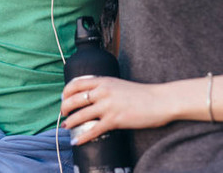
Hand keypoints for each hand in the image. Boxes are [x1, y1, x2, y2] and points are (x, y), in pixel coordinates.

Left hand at [60, 76, 174, 145]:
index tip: (63, 98)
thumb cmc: (141, 94)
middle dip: (65, 108)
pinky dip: (82, 137)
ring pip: (81, 115)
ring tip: (67, 126)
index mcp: (103, 81)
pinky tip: (77, 141)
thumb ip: (105, 88)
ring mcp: (108, 106)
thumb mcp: (119, 84)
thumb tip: (92, 96)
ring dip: (70, 122)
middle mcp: (103, 92)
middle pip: (74, 99)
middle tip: (64, 114)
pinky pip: (93, 130)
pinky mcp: (115, 120)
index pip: (76, 83)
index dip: (66, 92)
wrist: (159, 101)